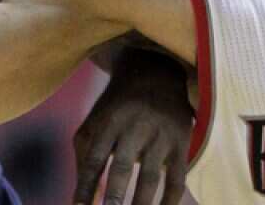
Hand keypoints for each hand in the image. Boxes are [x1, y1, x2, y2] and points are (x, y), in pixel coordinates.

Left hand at [74, 49, 192, 204]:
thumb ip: (85, 157)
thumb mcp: (96, 121)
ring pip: (151, 177)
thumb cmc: (117, 107)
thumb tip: (83, 201)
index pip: (94, 158)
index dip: (85, 186)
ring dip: (141, 204)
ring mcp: (160, 135)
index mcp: (109, 121)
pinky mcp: (181, 143)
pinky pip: (176, 179)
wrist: (157, 72)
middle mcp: (135, 126)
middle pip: (122, 166)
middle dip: (115, 195)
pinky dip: (169, 202)